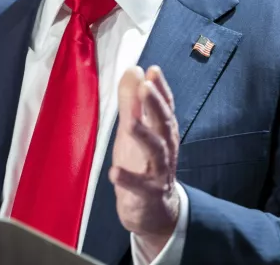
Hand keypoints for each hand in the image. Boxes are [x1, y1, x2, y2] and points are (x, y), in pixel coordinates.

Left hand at [109, 66, 180, 259]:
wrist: (153, 211)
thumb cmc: (142, 163)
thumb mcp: (135, 129)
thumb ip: (131, 100)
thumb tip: (134, 69)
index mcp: (163, 131)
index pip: (165, 106)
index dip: (160, 88)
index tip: (153, 70)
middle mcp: (166, 148)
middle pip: (163, 123)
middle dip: (155, 105)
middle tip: (145, 86)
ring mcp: (159, 171)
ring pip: (155, 151)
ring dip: (143, 135)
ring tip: (129, 123)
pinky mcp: (148, 194)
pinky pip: (140, 187)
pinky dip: (128, 179)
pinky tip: (114, 171)